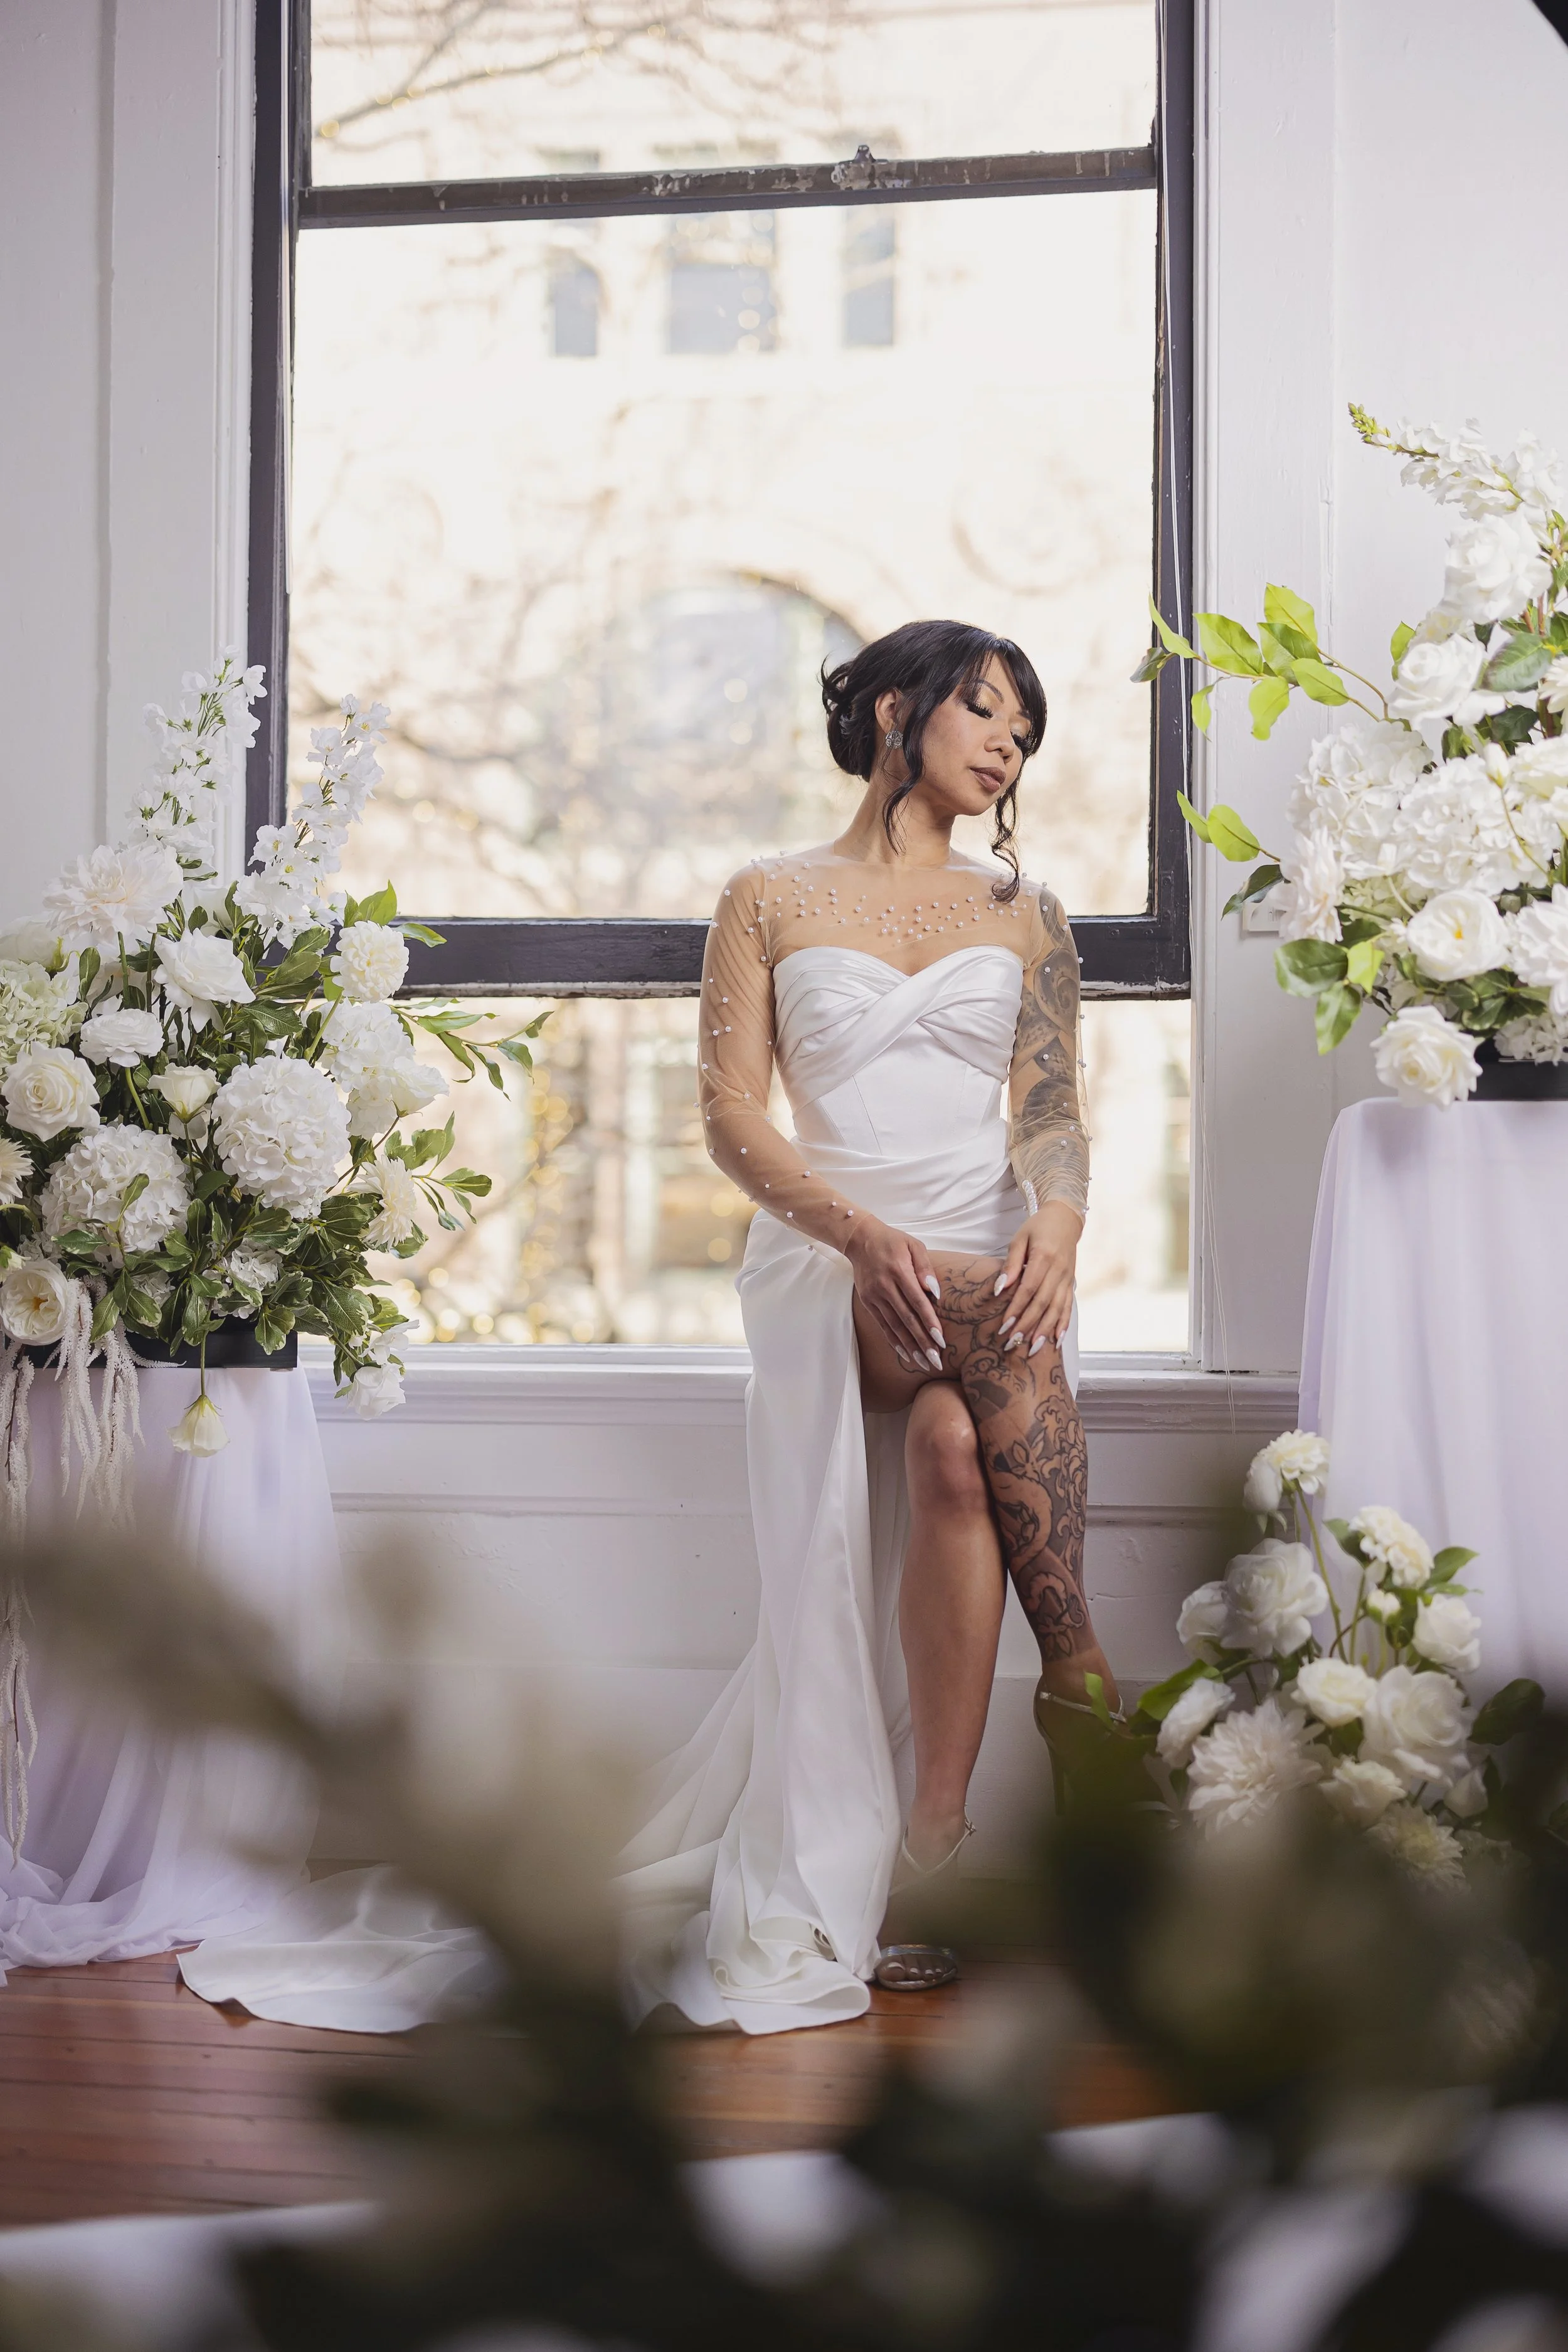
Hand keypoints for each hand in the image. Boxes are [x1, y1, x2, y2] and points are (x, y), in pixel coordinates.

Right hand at [844, 1216, 946, 1370]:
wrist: (860, 1239)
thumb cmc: (893, 1241)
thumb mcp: (914, 1245)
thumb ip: (925, 1267)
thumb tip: (935, 1292)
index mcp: (899, 1271)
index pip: (917, 1302)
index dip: (929, 1322)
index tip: (941, 1340)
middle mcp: (885, 1286)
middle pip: (906, 1319)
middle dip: (922, 1341)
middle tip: (936, 1360)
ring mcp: (874, 1296)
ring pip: (894, 1326)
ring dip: (910, 1346)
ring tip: (923, 1362)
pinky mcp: (867, 1302)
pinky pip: (883, 1325)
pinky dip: (894, 1341)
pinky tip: (905, 1353)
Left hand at [993, 1202, 1080, 1355]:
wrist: (1066, 1219)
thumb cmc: (1038, 1227)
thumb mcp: (1020, 1238)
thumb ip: (1011, 1263)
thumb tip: (1000, 1288)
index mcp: (1044, 1257)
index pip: (1029, 1289)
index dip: (1017, 1309)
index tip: (1004, 1326)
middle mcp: (1059, 1270)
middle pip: (1042, 1303)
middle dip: (1027, 1325)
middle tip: (1012, 1343)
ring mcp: (1067, 1278)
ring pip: (1057, 1309)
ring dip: (1044, 1330)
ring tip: (1032, 1349)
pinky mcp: (1071, 1283)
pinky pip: (1068, 1307)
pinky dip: (1063, 1325)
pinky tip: (1056, 1341)